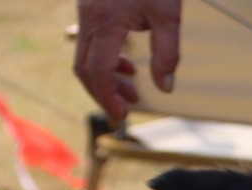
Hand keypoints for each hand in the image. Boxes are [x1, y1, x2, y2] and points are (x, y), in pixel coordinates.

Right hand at [74, 0, 182, 125]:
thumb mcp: (167, 15)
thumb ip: (167, 53)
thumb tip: (166, 87)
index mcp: (104, 22)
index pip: (97, 71)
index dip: (107, 98)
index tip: (122, 116)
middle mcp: (88, 19)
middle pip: (84, 68)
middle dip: (103, 94)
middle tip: (124, 112)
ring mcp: (86, 13)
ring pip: (85, 56)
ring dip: (106, 79)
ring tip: (132, 92)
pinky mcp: (91, 9)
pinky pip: (91, 43)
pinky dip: (105, 61)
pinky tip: (127, 67)